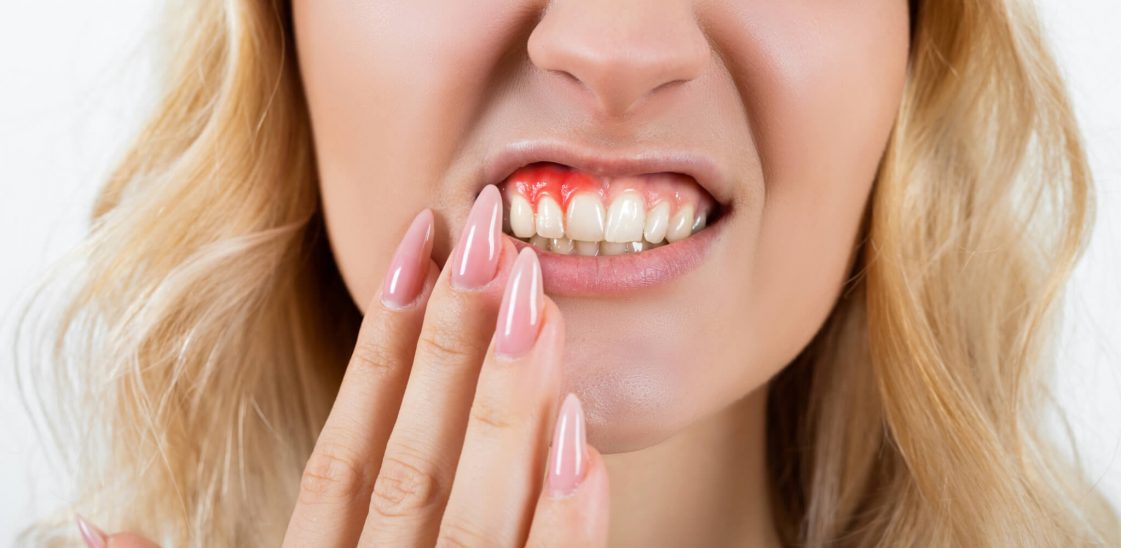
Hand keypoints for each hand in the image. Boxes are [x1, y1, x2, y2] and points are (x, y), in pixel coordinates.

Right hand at [75, 186, 608, 546]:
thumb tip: (91, 523)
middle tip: (489, 236)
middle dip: (452, 347)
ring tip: (538, 302)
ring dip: (511, 407)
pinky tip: (584, 441)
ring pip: (477, 512)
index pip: (345, 452)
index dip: (381, 351)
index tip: (415, 252)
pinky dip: (566, 521)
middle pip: (415, 464)